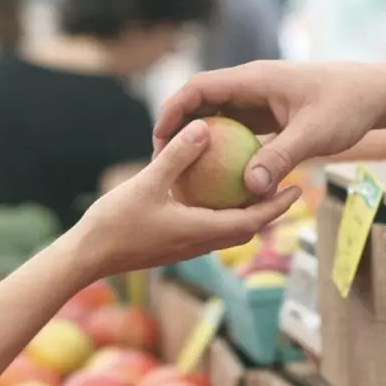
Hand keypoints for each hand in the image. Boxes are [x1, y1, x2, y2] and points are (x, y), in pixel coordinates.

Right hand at [78, 120, 300, 279]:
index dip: (277, 206)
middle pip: (247, 228)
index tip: (297, 189)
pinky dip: (223, 212)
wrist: (88, 257)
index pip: (253, 221)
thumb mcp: (147, 183)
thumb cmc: (115, 223)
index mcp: (202, 231)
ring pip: (229, 230)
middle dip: (271, 210)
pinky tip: (216, 192)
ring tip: (259, 187)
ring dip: (248, 213)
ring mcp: (188, 246)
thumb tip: (204, 128)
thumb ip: (177, 156)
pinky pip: (209, 227)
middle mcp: (201, 243)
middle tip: (289, 186)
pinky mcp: (176, 244)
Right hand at [154, 61, 385, 197]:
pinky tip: (221, 180)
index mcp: (255, 80)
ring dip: (203, 143)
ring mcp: (262, 102)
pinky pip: (240, 133)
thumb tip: (250, 188)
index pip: (200, 88)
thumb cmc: (347, 106)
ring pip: (221, 119)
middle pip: (204, 104)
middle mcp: (253, 87)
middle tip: (163, 162)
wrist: (374, 95)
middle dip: (180, 130)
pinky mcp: (272, 117)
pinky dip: (227, 152)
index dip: (174, 111)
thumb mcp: (314, 134)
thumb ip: (281, 158)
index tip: (159, 138)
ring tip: (185, 174)